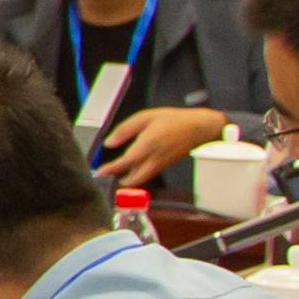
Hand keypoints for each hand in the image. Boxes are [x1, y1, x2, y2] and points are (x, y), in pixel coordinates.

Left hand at [97, 106, 225, 191]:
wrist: (200, 127)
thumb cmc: (174, 120)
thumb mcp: (145, 117)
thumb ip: (125, 130)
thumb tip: (109, 142)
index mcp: (148, 144)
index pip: (125, 162)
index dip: (111, 169)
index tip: (99, 173)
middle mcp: (155, 158)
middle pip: (133, 178)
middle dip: (118, 181)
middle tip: (105, 178)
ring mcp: (161, 164)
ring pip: (141, 179)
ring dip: (127, 181)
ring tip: (114, 177)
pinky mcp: (165, 165)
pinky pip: (148, 175)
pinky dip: (137, 177)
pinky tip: (130, 172)